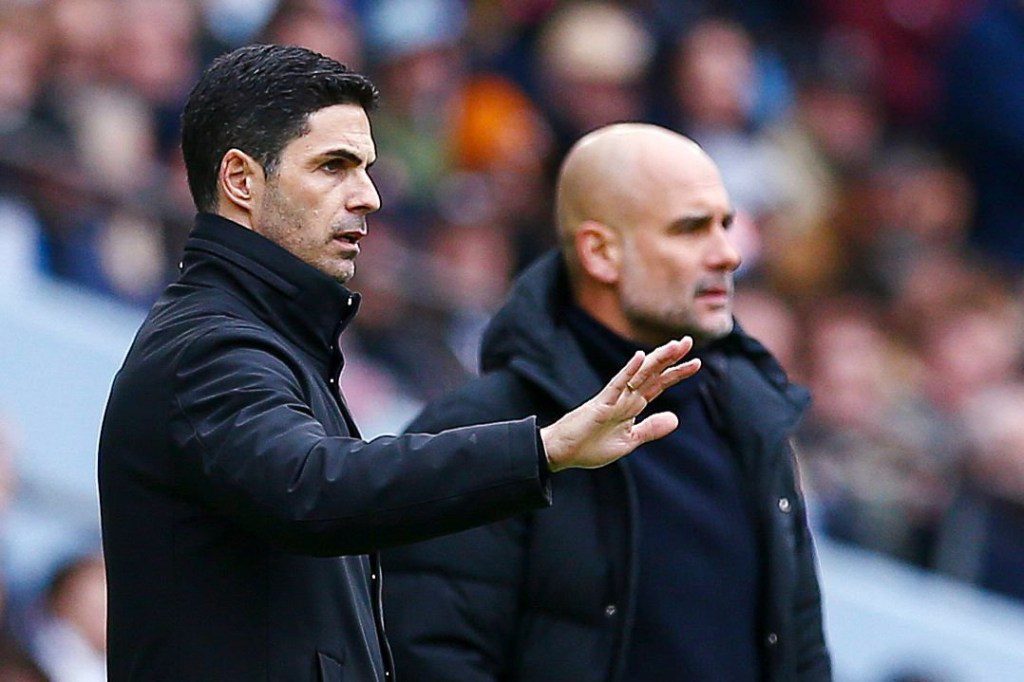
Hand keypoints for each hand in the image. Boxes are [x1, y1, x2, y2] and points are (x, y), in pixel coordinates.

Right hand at [539, 337, 699, 471]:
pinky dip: (629, 371)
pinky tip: (640, 357)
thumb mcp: (629, 440)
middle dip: (671, 359)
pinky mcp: (601, 404)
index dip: (677, 373)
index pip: (658, 384)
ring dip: (657, 360)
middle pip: (652, 374)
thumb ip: (650, 428)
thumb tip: (676, 419)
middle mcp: (625, 397)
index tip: (696, 363)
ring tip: (674, 346)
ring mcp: (613, 398)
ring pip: (639, 374)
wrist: (563, 453)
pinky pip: (617, 384)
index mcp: (632, 405)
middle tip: (689, 341)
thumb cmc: (591, 446)